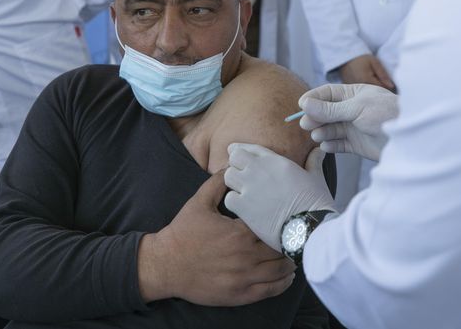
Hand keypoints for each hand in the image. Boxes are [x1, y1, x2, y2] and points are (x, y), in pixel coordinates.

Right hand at [138, 171, 295, 305]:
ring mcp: (244, 277)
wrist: (166, 264)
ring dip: (290, 261)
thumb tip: (231, 166)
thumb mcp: (198, 202)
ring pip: (280, 270)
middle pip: (281, 248)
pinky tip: (287, 275)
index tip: (288, 216)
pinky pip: (271, 290)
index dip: (283, 221)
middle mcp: (245, 256)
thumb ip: (217, 183)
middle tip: (295, 234)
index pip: (273, 225)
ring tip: (294, 253)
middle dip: (289, 240)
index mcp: (239, 233)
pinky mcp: (240, 295)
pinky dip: (283, 282)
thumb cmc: (183, 233)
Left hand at [224, 145, 333, 251]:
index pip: (249, 148)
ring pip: (227, 176)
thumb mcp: (317, 177)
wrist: (309, 227)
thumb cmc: (316, 203)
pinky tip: (242, 208)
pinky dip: (233, 203)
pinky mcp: (244, 207)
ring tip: (241, 191)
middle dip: (236, 165)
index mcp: (275, 161)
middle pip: (234, 158)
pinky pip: (228, 198)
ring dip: (233, 183)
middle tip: (241, 176)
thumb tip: (318, 150)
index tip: (237, 153)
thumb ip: (313, 162)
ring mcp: (250, 188)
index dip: (241, 150)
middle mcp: (259, 170)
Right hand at [298, 84, 398, 161]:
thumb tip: (305, 104)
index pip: (328, 93)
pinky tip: (327, 146)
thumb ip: (330, 109)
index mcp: (354, 94)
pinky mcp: (357, 144)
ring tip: (318, 135)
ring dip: (322, 132)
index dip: (313, 98)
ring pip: (330, 129)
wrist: (410, 139)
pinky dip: (331, 145)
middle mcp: (352, 110)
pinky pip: (338, 144)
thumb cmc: (387, 115)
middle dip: (315, 117)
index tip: (301, 105)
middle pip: (326, 112)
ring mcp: (354, 127)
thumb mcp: (356, 108)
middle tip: (306, 124)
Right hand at [338, 54, 394, 90]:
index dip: (389, 89)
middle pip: (375, 94)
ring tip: (374, 86)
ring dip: (373, 93)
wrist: (345, 57)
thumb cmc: (361, 58)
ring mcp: (353, 90)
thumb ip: (383, 74)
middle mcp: (359, 87)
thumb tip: (392, 86)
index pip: (382, 90)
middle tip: (385, 88)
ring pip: (367, 95)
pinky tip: (367, 88)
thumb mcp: (374, 62)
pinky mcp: (350, 90)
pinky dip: (365, 93)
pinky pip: (360, 94)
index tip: (392, 87)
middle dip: (381, 92)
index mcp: (367, 80)